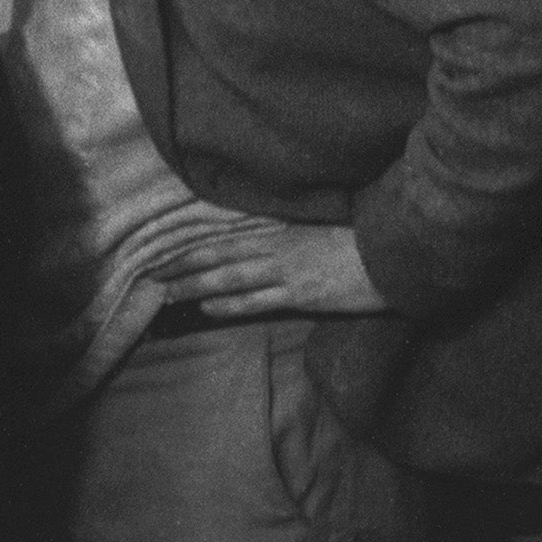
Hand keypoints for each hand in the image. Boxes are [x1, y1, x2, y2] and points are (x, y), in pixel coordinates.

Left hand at [153, 222, 388, 317]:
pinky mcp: (302, 294)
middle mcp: (275, 250)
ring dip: (194, 286)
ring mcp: (286, 272)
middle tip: (149, 276)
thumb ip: (284, 241)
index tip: (163, 255)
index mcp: (278, 234)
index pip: (223, 241)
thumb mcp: (314, 235)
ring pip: (229, 278)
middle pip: (217, 258)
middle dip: (181, 267)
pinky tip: (206, 307)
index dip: (191, 249)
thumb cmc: (356, 245)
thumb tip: (257, 248)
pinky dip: (229, 303)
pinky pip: (257, 300)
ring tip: (165, 293)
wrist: (393, 256)